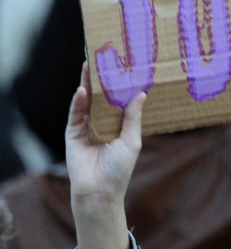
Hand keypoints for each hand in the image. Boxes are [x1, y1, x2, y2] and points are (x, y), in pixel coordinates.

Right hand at [65, 61, 144, 203]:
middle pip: (101, 96)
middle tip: (102, 58)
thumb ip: (133, 117)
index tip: (126, 66)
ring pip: (87, 101)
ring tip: (89, 66)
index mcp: (119, 124)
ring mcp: (86, 126)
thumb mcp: (131, 140)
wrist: (100, 190)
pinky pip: (75, 114)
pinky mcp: (72, 133)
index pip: (119, 100)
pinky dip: (78, 102)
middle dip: (101, 79)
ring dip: (87, 84)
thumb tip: (141, 93)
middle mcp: (102, 122)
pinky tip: (82, 90)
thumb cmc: (120, 168)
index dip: (121, 84)